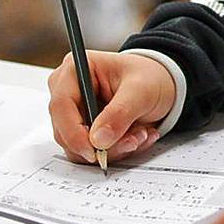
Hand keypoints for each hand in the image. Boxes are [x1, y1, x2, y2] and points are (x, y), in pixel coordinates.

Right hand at [48, 51, 174, 163]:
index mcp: (75, 70)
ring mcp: (77, 114)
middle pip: (66, 132)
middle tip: (134, 140)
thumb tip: (98, 140)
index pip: (61, 105)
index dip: (73, 132)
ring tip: (141, 134)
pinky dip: (119, 150)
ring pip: (80, 147)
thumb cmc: (150, 77)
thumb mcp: (141, 90)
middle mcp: (70, 93)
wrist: (163, 85)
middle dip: (103, 144)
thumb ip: (120, 113)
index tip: (93, 151)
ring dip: (115, 148)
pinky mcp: (87, 131)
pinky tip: (138, 135)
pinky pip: (94, 152)